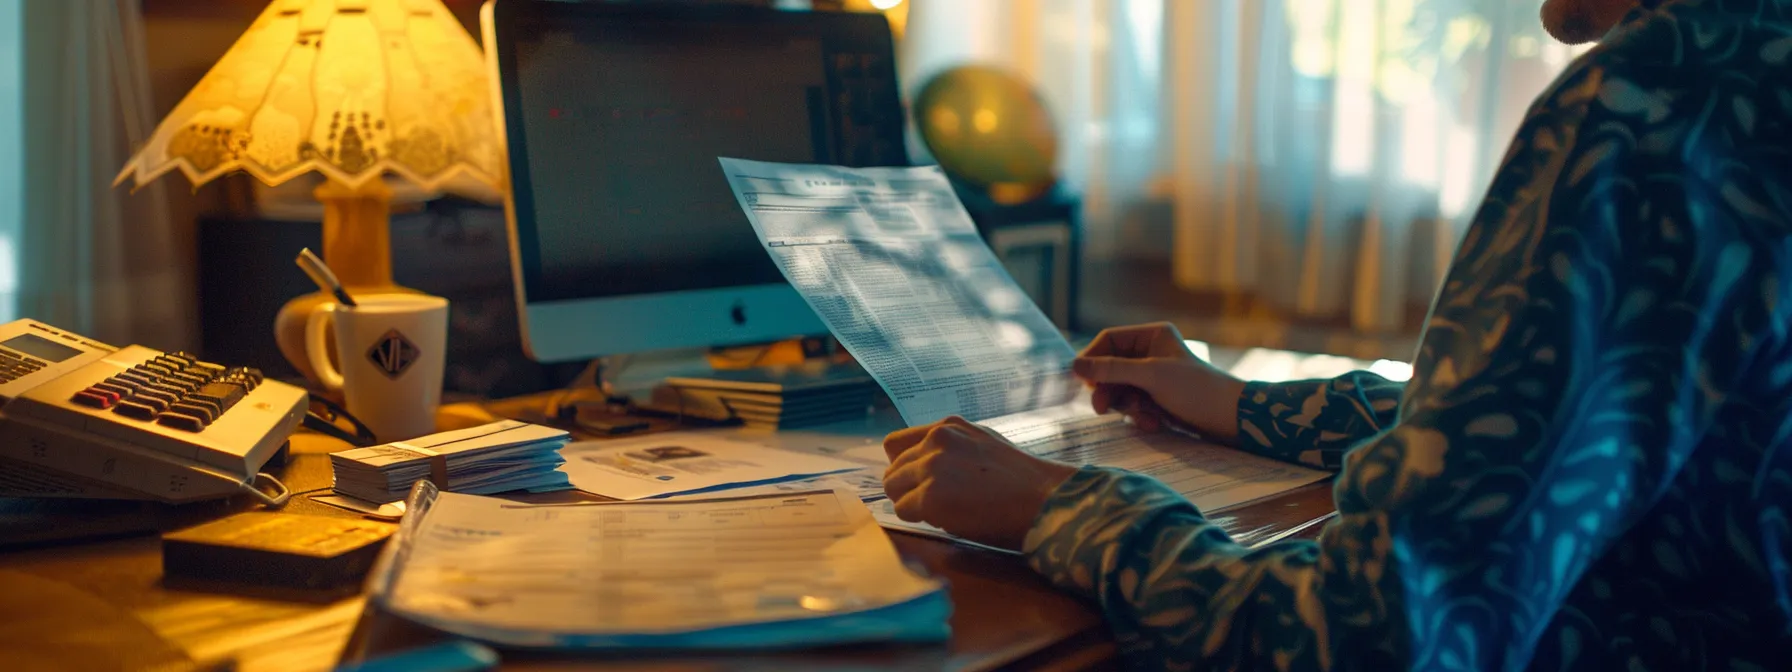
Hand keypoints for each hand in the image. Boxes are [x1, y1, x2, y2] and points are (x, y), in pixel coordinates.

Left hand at [882, 416, 1078, 550]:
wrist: (1047, 500)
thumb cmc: (1023, 482)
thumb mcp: (984, 446)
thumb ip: (951, 450)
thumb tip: (923, 469)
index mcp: (949, 426)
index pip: (898, 444)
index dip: (906, 466)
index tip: (920, 482)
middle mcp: (936, 440)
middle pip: (893, 469)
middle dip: (909, 488)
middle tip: (939, 503)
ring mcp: (931, 466)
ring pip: (894, 488)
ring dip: (913, 503)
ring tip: (947, 510)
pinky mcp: (931, 496)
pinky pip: (903, 510)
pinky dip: (920, 519)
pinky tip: (950, 518)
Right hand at [1074, 322, 1245, 443]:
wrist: (1231, 419)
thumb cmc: (1196, 389)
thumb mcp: (1151, 376)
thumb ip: (1112, 369)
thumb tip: (1074, 366)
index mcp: (1152, 336)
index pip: (1108, 340)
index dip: (1093, 359)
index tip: (1083, 381)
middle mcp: (1151, 353)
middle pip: (1111, 368)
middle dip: (1110, 389)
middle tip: (1102, 408)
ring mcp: (1154, 377)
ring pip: (1121, 389)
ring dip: (1127, 406)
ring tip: (1143, 417)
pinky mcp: (1158, 399)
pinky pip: (1134, 405)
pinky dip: (1140, 416)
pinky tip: (1155, 424)